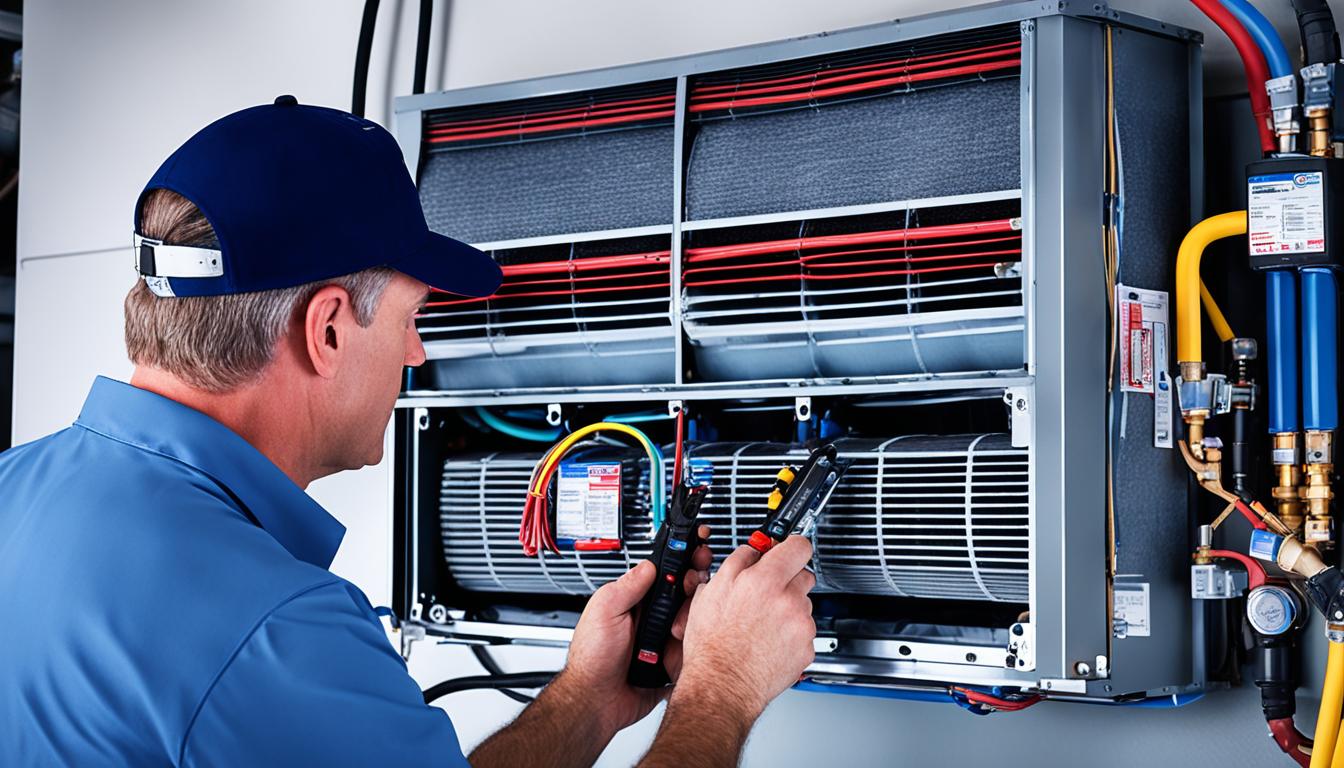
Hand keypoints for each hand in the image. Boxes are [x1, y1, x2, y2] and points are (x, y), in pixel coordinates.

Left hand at [553, 525, 712, 735]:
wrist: (595, 700)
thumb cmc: (591, 659)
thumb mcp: (604, 611)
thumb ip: (627, 586)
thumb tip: (649, 564)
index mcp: (636, 603)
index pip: (666, 578)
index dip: (683, 567)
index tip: (696, 558)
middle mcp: (652, 620)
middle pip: (686, 599)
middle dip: (693, 594)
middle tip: (690, 593)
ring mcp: (663, 642)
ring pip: (693, 626)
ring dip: (689, 627)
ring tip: (672, 634)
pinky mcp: (672, 664)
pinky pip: (692, 653)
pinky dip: (690, 652)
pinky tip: (677, 652)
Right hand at [671, 536, 816, 722]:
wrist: (722, 685)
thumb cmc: (713, 645)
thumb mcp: (712, 592)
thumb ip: (738, 562)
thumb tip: (753, 549)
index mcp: (764, 581)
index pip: (798, 546)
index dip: (792, 546)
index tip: (788, 549)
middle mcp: (788, 600)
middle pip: (805, 574)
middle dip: (788, 579)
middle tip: (768, 592)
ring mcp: (800, 625)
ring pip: (803, 604)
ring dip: (788, 608)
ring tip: (763, 624)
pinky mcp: (807, 648)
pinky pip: (805, 631)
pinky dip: (791, 634)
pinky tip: (770, 641)